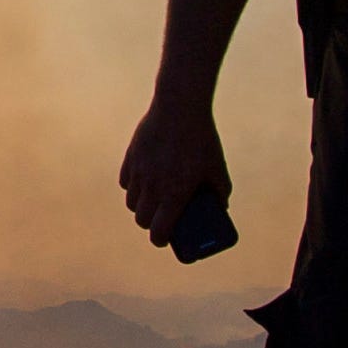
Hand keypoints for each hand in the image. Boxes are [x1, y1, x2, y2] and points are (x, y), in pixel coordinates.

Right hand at [117, 96, 229, 249]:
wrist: (179, 107)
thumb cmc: (202, 140)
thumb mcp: (218, 168)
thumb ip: (221, 191)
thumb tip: (222, 206)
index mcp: (174, 195)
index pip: (158, 231)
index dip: (160, 240)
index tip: (164, 240)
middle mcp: (153, 187)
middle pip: (142, 220)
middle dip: (150, 225)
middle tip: (160, 221)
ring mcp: (139, 172)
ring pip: (131, 202)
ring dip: (140, 207)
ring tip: (150, 203)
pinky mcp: (131, 157)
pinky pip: (125, 182)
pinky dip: (132, 187)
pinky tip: (140, 184)